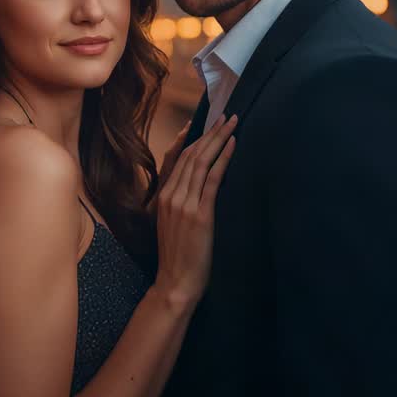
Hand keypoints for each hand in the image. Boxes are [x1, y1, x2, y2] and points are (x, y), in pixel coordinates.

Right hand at [152, 115, 236, 309]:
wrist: (175, 282)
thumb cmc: (179, 256)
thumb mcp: (173, 223)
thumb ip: (182, 202)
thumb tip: (200, 185)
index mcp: (163, 196)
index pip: (180, 158)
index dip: (196, 137)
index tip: (209, 122)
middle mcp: (171, 195)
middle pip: (192, 154)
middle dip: (211, 132)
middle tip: (226, 115)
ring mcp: (183, 204)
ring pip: (201, 161)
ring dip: (219, 139)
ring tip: (232, 123)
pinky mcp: (199, 214)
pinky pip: (212, 179)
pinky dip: (223, 159)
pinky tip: (233, 145)